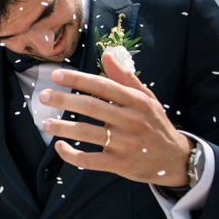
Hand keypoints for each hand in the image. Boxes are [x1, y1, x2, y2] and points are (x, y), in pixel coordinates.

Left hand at [40, 50, 191, 185]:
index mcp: (136, 102)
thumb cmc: (155, 124)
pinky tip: (59, 147)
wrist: (175, 159)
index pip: (103, 86)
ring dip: (64, 127)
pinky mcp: (120, 165)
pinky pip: (91, 161)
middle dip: (65, 100)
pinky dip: (72, 155)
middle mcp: (132, 121)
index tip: (57, 75)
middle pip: (92, 107)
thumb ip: (125, 77)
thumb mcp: (147, 98)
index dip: (78, 79)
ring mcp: (126, 144)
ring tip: (46, 123)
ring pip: (88, 133)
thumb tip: (107, 53)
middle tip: (43, 96)